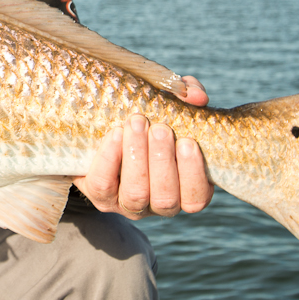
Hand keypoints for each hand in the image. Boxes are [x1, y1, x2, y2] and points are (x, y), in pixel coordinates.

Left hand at [74, 75, 212, 218]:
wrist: (103, 127)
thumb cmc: (151, 118)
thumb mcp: (172, 103)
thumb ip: (188, 95)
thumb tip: (197, 97)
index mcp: (185, 190)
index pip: (196, 198)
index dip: (193, 173)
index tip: (187, 142)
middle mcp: (160, 204)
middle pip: (165, 197)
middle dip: (162, 160)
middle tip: (159, 128)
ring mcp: (129, 204)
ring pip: (136, 193)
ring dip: (138, 157)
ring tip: (137, 124)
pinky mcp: (101, 196)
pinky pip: (103, 185)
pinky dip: (110, 159)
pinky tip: (115, 134)